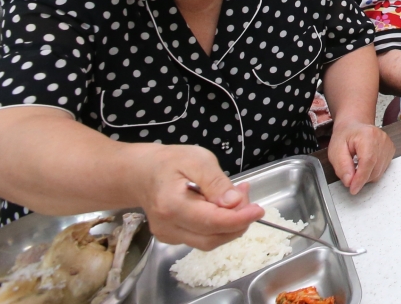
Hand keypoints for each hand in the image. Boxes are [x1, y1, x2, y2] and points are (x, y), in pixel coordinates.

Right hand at [135, 144, 261, 248]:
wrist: (141, 174)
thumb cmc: (170, 162)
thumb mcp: (197, 160)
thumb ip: (216, 182)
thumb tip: (234, 203)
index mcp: (172, 206)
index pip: (211, 222)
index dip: (239, 219)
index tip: (259, 210)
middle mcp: (168, 227)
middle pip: (213, 238)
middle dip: (238, 221)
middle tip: (246, 194)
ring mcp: (169, 236)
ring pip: (210, 241)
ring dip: (231, 223)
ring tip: (237, 194)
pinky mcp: (173, 238)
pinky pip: (203, 237)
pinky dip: (220, 225)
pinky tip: (223, 204)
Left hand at [327, 118, 393, 194]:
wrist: (354, 125)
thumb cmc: (345, 135)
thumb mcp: (335, 150)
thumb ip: (342, 166)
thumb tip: (349, 181)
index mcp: (368, 135)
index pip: (368, 161)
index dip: (361, 178)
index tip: (353, 189)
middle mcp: (382, 139)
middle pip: (374, 169)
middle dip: (360, 178)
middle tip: (349, 172)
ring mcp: (388, 145)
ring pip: (379, 172)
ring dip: (366, 175)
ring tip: (356, 164)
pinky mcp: (391, 150)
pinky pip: (382, 170)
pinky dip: (372, 172)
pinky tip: (365, 163)